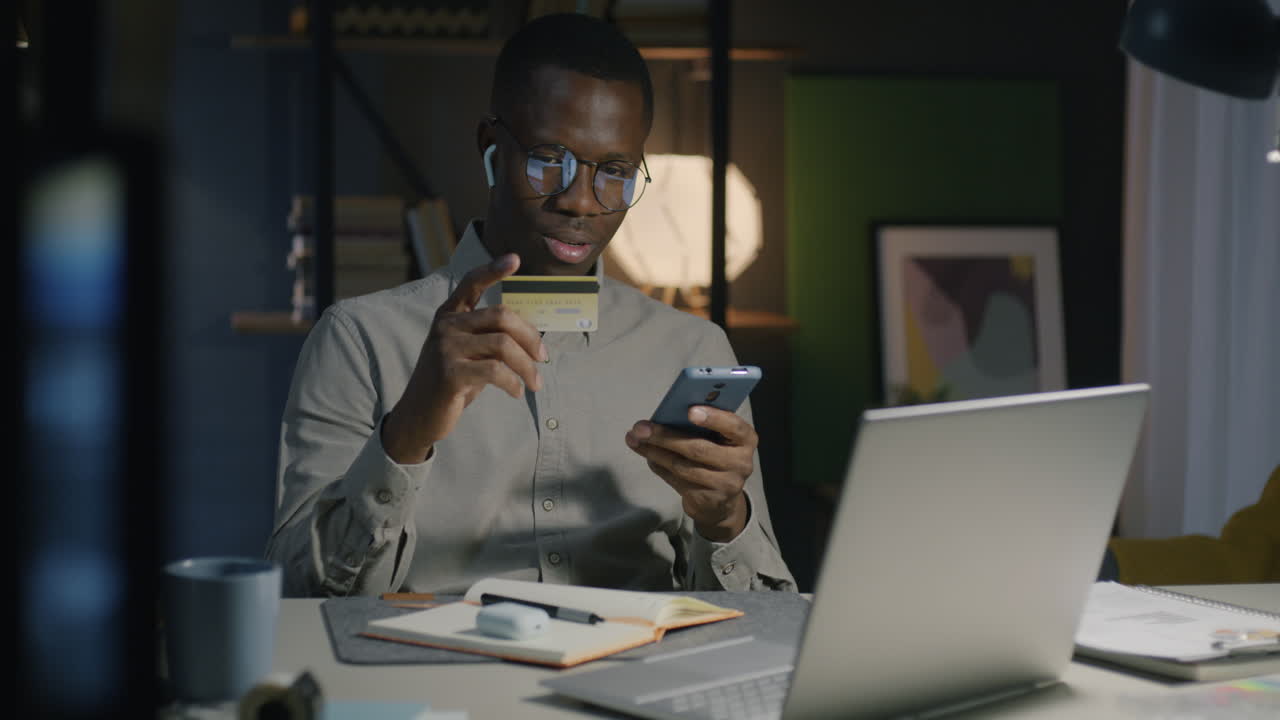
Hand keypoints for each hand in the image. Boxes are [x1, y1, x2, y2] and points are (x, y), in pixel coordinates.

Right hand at [382, 254, 546, 462]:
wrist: (419, 415)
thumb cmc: (451, 381)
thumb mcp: (467, 353)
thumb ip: (489, 338)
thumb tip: (532, 336)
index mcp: (449, 315)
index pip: (471, 282)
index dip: (493, 269)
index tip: (515, 259)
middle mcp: (446, 326)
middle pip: (502, 316)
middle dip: (530, 337)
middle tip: (543, 358)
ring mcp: (445, 348)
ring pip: (503, 345)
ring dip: (527, 366)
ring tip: (534, 383)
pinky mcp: (449, 373)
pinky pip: (495, 371)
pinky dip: (513, 383)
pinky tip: (517, 392)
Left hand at [625, 406, 756, 541]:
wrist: (721, 499)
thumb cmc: (716, 455)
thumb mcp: (718, 438)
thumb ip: (702, 425)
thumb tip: (666, 414)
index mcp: (745, 439)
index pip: (734, 426)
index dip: (713, 418)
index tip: (690, 410)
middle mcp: (740, 462)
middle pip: (698, 448)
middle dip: (665, 436)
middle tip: (640, 428)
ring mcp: (725, 484)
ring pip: (682, 466)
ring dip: (654, 452)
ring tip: (634, 440)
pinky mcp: (707, 499)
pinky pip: (676, 480)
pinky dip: (658, 466)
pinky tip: (647, 456)